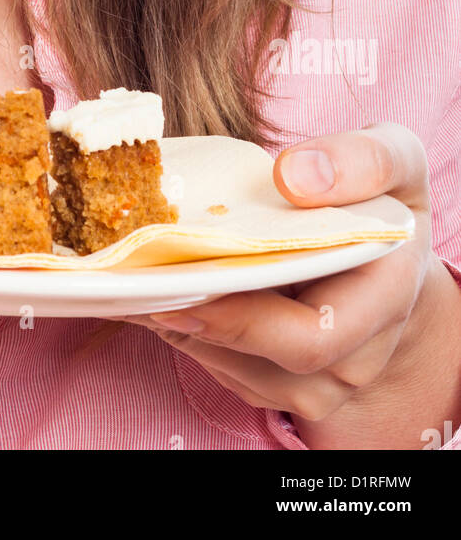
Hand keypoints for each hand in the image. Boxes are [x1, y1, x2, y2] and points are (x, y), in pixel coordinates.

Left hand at [117, 123, 460, 445]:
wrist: (387, 249)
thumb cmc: (379, 195)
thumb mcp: (391, 157)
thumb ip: (359, 159)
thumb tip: (297, 175)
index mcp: (388, 296)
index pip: (315, 334)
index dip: (244, 319)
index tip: (189, 277)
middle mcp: (361, 354)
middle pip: (271, 364)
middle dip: (203, 324)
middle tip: (148, 284)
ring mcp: (325, 380)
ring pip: (242, 374)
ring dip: (190, 334)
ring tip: (148, 284)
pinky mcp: (286, 382)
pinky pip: (230, 373)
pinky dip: (192, 337)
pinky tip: (169, 296)